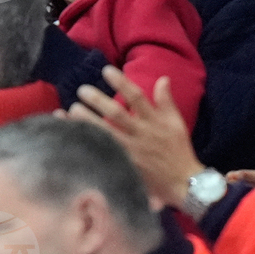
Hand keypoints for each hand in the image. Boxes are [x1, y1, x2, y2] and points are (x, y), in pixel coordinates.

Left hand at [67, 66, 203, 208]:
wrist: (184, 183)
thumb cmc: (178, 150)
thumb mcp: (176, 122)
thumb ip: (166, 100)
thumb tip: (163, 78)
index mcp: (154, 121)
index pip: (136, 97)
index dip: (121, 83)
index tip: (106, 70)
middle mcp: (141, 134)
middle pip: (116, 114)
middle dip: (98, 101)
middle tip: (82, 90)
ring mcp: (131, 151)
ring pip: (106, 134)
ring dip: (88, 121)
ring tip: (71, 109)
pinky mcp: (124, 166)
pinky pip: (103, 153)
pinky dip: (88, 145)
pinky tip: (73, 137)